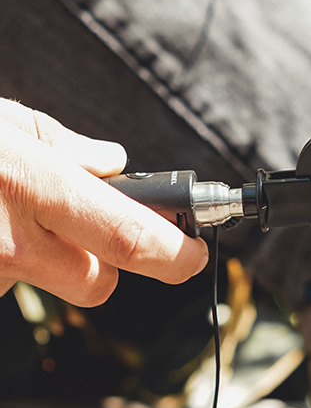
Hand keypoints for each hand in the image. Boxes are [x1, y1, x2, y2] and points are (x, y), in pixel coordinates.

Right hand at [0, 100, 207, 306]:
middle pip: (98, 282)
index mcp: (36, 187)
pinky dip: (9, 261)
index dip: (174, 253)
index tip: (195, 254)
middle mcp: (12, 243)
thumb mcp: (4, 123)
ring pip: (50, 283)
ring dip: (47, 258)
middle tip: (85, 222)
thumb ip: (65, 146)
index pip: (129, 237)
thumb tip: (112, 163)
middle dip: (107, 258)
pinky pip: (9, 284)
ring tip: (11, 212)